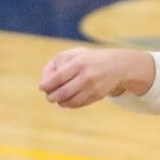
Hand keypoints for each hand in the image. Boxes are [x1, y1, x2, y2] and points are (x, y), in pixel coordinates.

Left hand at [39, 48, 153, 107]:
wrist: (117, 65)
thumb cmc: (90, 59)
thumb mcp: (77, 54)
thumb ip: (60, 64)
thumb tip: (46, 82)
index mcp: (79, 63)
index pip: (58, 78)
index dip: (47, 85)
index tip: (42, 88)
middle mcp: (86, 75)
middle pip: (63, 92)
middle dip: (52, 97)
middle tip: (48, 97)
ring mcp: (93, 87)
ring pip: (70, 101)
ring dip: (60, 102)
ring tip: (57, 99)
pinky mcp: (98, 95)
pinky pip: (79, 104)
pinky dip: (70, 105)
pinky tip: (67, 101)